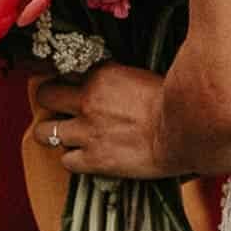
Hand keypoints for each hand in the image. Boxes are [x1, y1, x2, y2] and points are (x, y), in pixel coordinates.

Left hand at [33, 66, 171, 178]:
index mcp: (102, 74)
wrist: (187, 132)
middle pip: (45, 95)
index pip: (65, 69)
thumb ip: (116, 77)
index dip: (65, 77)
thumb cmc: (174, 103)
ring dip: (52, 133)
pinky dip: (74, 160)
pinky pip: (66, 161)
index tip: (67, 81)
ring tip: (63, 135)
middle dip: (49, 100)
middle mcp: (88, 100)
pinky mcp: (94, 159)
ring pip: (43, 132)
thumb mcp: (141, 76)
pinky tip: (86, 156)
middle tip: (57, 106)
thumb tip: (106, 79)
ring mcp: (87, 131)